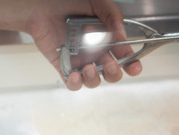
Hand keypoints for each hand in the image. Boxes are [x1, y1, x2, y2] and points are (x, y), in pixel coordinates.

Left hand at [24, 0, 142, 89]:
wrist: (44, 6)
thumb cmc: (70, 3)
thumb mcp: (98, 4)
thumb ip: (113, 17)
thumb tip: (122, 36)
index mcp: (108, 39)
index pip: (125, 56)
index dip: (132, 64)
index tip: (135, 68)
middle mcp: (96, 52)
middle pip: (111, 73)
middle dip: (114, 74)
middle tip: (110, 66)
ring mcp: (80, 61)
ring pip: (93, 81)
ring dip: (94, 79)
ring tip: (88, 68)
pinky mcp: (63, 66)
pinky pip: (72, 83)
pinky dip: (75, 84)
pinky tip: (75, 75)